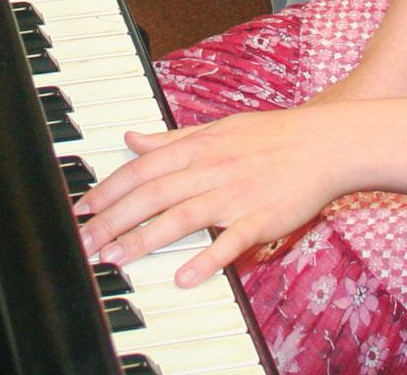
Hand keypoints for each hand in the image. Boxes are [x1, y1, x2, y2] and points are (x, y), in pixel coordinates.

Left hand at [73, 104, 351, 288]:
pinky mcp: (261, 217)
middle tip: (85, 244)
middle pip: (153, 194)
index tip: (81, 210)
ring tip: (115, 260)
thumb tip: (131, 138)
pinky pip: (230, 240)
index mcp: (200, 145)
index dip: (108, 189)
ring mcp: (236, 193)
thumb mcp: (218, 128)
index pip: (143, 168)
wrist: (326, 142)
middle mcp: (212, 167)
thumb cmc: (272, 136)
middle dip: (113, 219)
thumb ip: (172, 139)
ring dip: (145, 239)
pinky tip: (183, 278)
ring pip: (182, 216)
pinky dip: (207, 258)